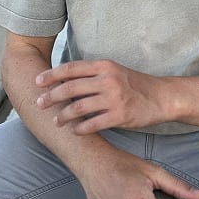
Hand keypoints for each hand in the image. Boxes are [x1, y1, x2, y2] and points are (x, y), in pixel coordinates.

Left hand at [35, 59, 169, 132]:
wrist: (161, 97)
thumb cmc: (134, 85)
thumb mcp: (114, 71)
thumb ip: (92, 74)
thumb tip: (64, 78)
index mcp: (104, 66)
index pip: (71, 69)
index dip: (51, 75)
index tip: (37, 82)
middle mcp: (107, 80)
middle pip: (70, 87)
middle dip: (51, 97)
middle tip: (40, 104)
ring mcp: (114, 98)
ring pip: (79, 107)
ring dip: (64, 115)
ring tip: (56, 121)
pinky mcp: (120, 115)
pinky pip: (93, 124)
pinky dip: (81, 129)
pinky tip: (74, 131)